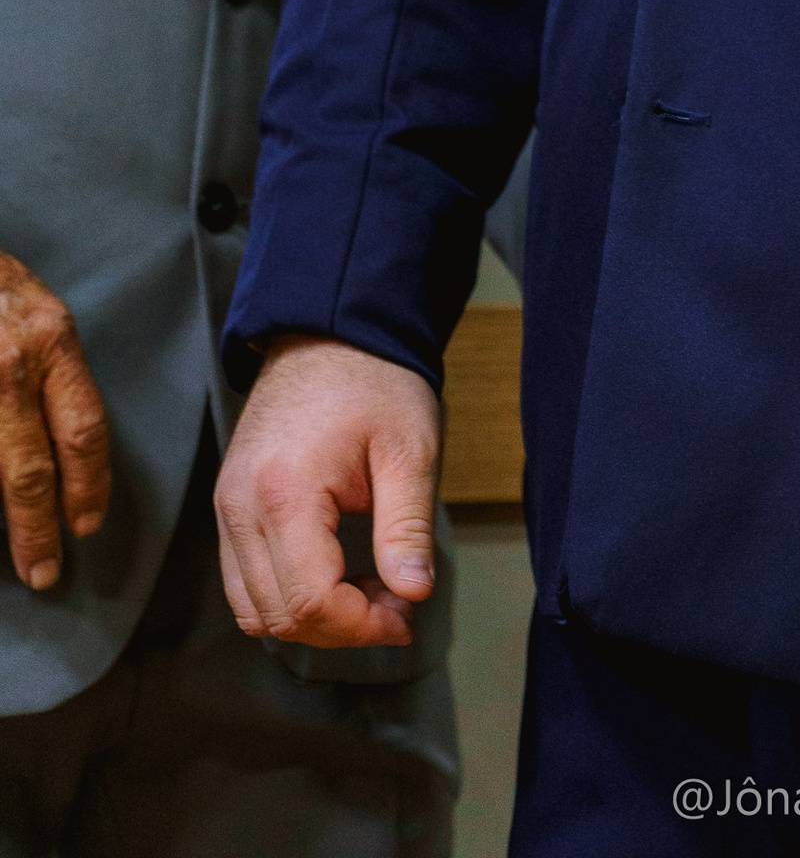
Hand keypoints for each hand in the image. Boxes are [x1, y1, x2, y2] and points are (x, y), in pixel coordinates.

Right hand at [0, 249, 111, 590]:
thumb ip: (53, 373)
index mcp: (52, 342)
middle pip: (29, 470)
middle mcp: (12, 365)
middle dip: (38, 529)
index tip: (86, 525)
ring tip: (16, 555)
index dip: (88, 486)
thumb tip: (66, 450)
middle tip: (44, 571)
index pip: (84, 429)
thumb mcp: (40, 315)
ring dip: (6, 518)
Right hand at [215, 335, 441, 649]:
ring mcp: (226, 505)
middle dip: (340, 628)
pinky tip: (335, 575)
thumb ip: (408, 528)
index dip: (360, 626)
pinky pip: (243, 580)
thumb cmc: (375, 381)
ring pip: (252, 608)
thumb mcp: (409, 450)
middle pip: (277, 616)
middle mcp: (240, 506)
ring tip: (367, 592)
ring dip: (310, 619)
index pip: (310, 601)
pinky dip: (285, 595)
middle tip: (395, 605)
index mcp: (285, 492)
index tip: (405, 616)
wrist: (330, 330)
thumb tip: (413, 594)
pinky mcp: (228, 503)